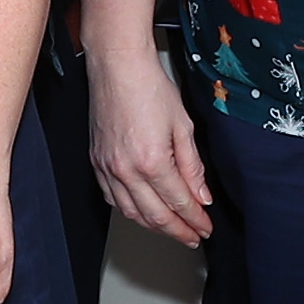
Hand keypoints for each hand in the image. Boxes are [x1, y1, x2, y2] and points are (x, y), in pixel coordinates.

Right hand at [85, 33, 213, 246]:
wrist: (117, 67)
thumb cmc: (149, 87)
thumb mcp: (183, 126)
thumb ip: (193, 166)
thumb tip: (201, 196)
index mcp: (152, 161)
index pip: (179, 203)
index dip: (195, 220)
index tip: (206, 228)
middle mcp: (126, 170)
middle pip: (156, 216)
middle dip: (178, 231)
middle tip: (193, 237)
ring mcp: (108, 168)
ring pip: (132, 213)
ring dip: (154, 226)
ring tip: (172, 230)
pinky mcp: (97, 162)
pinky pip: (112, 199)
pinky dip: (130, 211)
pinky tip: (142, 212)